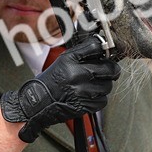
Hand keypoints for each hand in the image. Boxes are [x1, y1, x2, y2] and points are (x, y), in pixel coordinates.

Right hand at [0, 34, 120, 142]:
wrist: (39, 102)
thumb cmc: (50, 82)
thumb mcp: (63, 61)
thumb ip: (82, 54)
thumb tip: (102, 49)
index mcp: (70, 59)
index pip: (96, 47)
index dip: (105, 49)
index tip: (106, 53)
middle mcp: (77, 73)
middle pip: (109, 68)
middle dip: (112, 70)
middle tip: (109, 71)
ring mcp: (82, 90)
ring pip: (108, 86)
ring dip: (104, 86)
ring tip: (93, 86)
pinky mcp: (85, 105)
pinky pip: (103, 100)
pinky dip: (99, 99)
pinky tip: (89, 96)